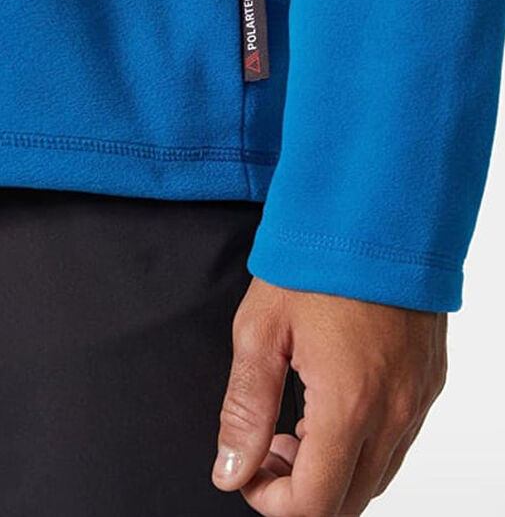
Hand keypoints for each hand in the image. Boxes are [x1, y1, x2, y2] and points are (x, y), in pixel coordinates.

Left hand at [212, 278, 446, 515]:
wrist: (376, 212)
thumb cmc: (317, 261)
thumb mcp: (262, 331)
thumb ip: (245, 409)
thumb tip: (231, 470)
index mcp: (349, 403)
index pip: (313, 504)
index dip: (270, 502)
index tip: (249, 469)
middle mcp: (395, 410)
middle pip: (348, 500)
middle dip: (301, 491)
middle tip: (269, 445)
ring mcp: (419, 397)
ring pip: (377, 475)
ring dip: (332, 470)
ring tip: (298, 423)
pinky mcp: (429, 379)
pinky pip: (399, 440)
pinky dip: (363, 445)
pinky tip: (335, 402)